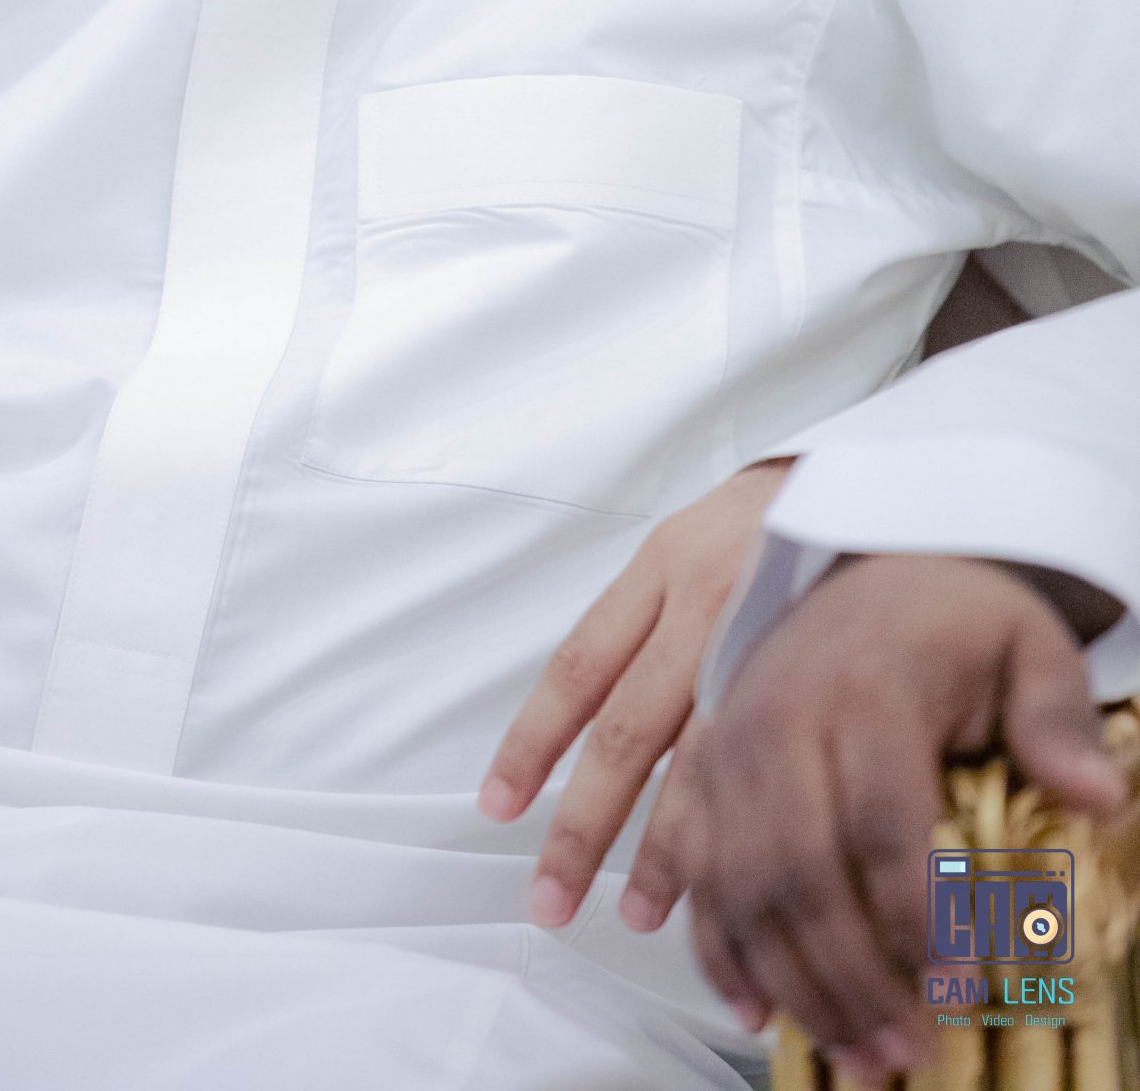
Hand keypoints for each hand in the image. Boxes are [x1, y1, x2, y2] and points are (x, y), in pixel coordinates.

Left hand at [476, 457, 796, 927]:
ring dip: (668, 848)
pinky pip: (777, 756)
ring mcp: (770, 634)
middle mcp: (705, 599)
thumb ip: (657, 619)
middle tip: (552, 900)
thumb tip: (595, 711)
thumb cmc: (785, 521)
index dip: (534, 740)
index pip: (579, 664)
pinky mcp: (828, 659)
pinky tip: (736, 875)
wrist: (892, 474)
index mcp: (662, 566)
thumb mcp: (705, 541)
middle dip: (583, 822)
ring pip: (702, 761)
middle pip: (626, 729)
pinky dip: (747, 821)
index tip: (499, 804)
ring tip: (640, 917)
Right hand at [619, 552, 1128, 1085]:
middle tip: (902, 1052)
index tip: (960, 993)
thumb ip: (1057, 719)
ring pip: (738, 880)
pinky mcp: (703, 767)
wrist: (862, 568)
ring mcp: (729, 743)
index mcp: (863, 683)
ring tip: (855, 1053)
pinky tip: (756, 1010)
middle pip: (796, 865)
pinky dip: (715, 944)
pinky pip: (691, 866)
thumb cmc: (950, 616)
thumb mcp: (1025, 643)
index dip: (917, 919)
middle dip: (847, 974)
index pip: (882, 821)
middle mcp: (778, 714)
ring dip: (790, 981)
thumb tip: (1099, 799)